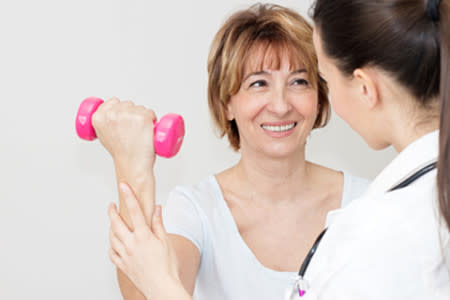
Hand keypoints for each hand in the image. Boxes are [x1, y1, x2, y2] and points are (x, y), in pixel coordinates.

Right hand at [92, 97, 156, 175]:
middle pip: (127, 104)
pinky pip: (150, 112)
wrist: (133, 165)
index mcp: (98, 117)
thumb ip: (105, 122)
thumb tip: (111, 112)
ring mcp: (128, 115)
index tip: (124, 119)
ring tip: (139, 132)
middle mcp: (112, 114)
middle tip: (132, 130)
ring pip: (139, 108)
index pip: (113, 101)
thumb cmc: (121, 153)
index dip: (120, 109)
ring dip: (142, 116)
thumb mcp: (104, 136)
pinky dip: (152, 119)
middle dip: (132, 113)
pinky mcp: (142, 117)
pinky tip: (148, 129)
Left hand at [108, 183, 180, 298]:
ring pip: (112, 237)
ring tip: (112, 221)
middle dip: (112, 212)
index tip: (123, 185)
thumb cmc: (167, 266)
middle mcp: (131, 244)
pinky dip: (111, 245)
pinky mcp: (123, 265)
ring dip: (110, 227)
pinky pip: (111, 253)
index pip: (134, 211)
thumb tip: (156, 208)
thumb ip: (158, 224)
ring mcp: (125, 255)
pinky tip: (113, 242)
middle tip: (111, 204)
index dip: (129, 196)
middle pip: (116, 223)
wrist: (161, 287)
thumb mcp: (166, 242)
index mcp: (143, 236)